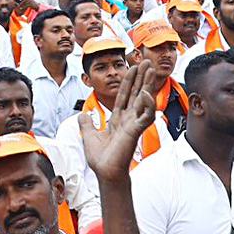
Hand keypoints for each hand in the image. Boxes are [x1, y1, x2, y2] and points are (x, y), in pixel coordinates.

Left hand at [85, 54, 155, 182]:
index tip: (132, 66)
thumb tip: (82, 115)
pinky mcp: (136, 131)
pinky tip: (146, 93)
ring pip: (143, 100)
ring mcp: (133, 124)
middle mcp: (128, 119)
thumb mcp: (89, 136)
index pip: (125, 95)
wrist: (105, 173)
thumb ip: (86, 123)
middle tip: (147, 61)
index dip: (128, 80)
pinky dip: (146, 104)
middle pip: (136, 93)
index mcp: (118, 119)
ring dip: (147, 84)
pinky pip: (144, 116)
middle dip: (141, 76)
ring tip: (151, 69)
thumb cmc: (101, 158)